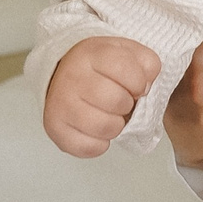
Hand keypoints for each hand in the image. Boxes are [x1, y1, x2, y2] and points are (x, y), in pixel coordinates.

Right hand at [44, 36, 161, 157]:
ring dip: (116, 125)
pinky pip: (88, 147)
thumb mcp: (128, 53)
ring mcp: (60, 104)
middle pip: (117, 101)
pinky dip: (100, 144)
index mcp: (91, 54)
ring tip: (110, 115)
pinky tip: (97, 130)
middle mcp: (72, 77)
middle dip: (128, 105)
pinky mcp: (55, 128)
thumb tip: (146, 87)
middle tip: (121, 102)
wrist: (63, 76)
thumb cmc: (101, 68)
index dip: (139, 82)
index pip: (125, 69)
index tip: (136, 86)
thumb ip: (147, 63)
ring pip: (105, 127)